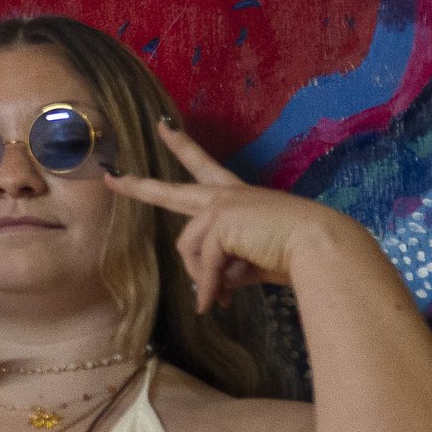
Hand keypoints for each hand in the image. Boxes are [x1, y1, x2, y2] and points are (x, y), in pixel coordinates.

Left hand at [105, 120, 359, 314]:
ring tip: (217, 300)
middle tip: (110, 178)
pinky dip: (208, 286)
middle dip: (138, 186)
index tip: (163, 128)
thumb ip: (224, 264)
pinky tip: (215, 304)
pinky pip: (202, 261)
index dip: (182, 147)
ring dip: (202, 279)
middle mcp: (226, 195)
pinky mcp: (220, 221)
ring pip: (189, 248)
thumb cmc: (295, 253)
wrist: (321, 247)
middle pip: (172, 191)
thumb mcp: (251, 259)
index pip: (204, 168)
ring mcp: (222, 205)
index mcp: (236, 196)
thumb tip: (206, 286)